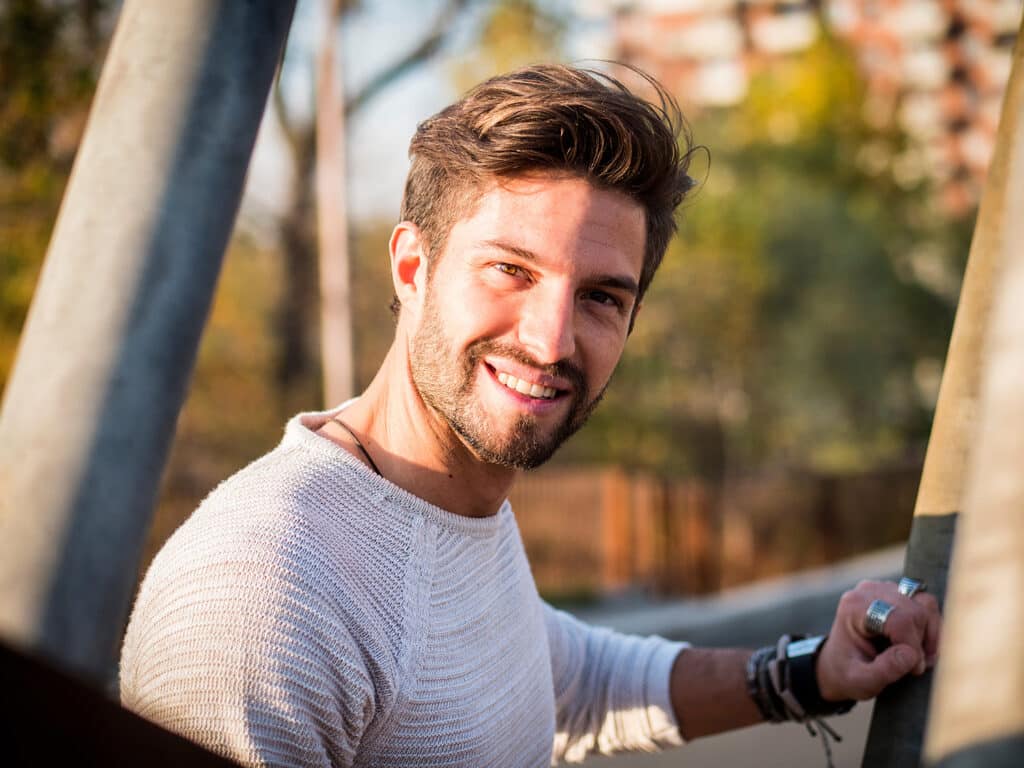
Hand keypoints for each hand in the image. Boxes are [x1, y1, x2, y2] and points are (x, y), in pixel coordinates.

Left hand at [815, 579, 940, 701]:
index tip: (913, 669)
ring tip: (918, 656)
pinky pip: (926, 604)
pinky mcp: (896, 593)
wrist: (838, 665)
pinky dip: (930, 626)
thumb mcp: (860, 681)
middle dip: (921, 641)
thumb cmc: (848, 673)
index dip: (913, 645)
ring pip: (925, 604)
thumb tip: (911, 655)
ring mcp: (882, 589)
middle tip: (915, 666)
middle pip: (915, 610)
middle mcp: (867, 592)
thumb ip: (884, 671)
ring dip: (929, 633)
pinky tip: (919, 646)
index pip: (899, 619)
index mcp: (853, 608)